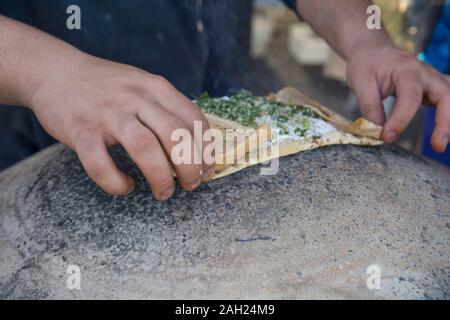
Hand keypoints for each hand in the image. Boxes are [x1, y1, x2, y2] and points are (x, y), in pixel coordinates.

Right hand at [29, 54, 213, 199]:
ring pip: (145, 148)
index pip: (194, 120)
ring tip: (164, 192)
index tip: (208, 170)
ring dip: (161, 177)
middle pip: (176, 136)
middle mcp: (136, 97)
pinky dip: (116, 182)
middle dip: (191, 167)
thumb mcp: (144, 86)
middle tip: (191, 185)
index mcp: (156, 88)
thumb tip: (196, 147)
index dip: (207, 150)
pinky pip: (100, 163)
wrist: (56, 72)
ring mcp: (108, 113)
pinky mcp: (81, 129)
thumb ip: (167, 110)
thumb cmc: (108, 87)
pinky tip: (125, 186)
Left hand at [347, 44, 449, 152]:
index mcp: (406, 70)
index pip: (409, 98)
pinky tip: (444, 134)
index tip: (387, 137)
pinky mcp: (432, 90)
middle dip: (445, 122)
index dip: (400, 120)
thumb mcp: (361, 83)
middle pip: (445, 96)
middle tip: (437, 146)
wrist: (372, 51)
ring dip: (449, 122)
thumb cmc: (366, 65)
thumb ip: (370, 107)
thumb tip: (376, 132)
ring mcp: (432, 81)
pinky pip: (447, 102)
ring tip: (441, 144)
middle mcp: (426, 74)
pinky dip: (448, 117)